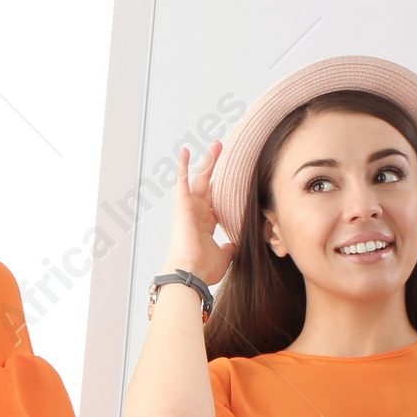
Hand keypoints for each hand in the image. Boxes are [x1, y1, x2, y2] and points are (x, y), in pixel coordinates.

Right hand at [164, 141, 231, 288]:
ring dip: (207, 161)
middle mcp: (197, 213)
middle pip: (209, 185)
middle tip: (225, 152)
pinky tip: (185, 150)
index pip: (217, 202)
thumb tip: (235, 245)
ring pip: (199, 178)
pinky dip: (182, 165)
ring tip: (216, 145)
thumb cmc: (204, 269)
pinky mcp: (181, 204)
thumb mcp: (225, 256)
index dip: (225, 189)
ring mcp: (189, 207)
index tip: (234, 178)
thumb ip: (230, 248)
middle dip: (217, 169)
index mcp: (206, 224)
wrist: (191, 271)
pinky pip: (181, 180)